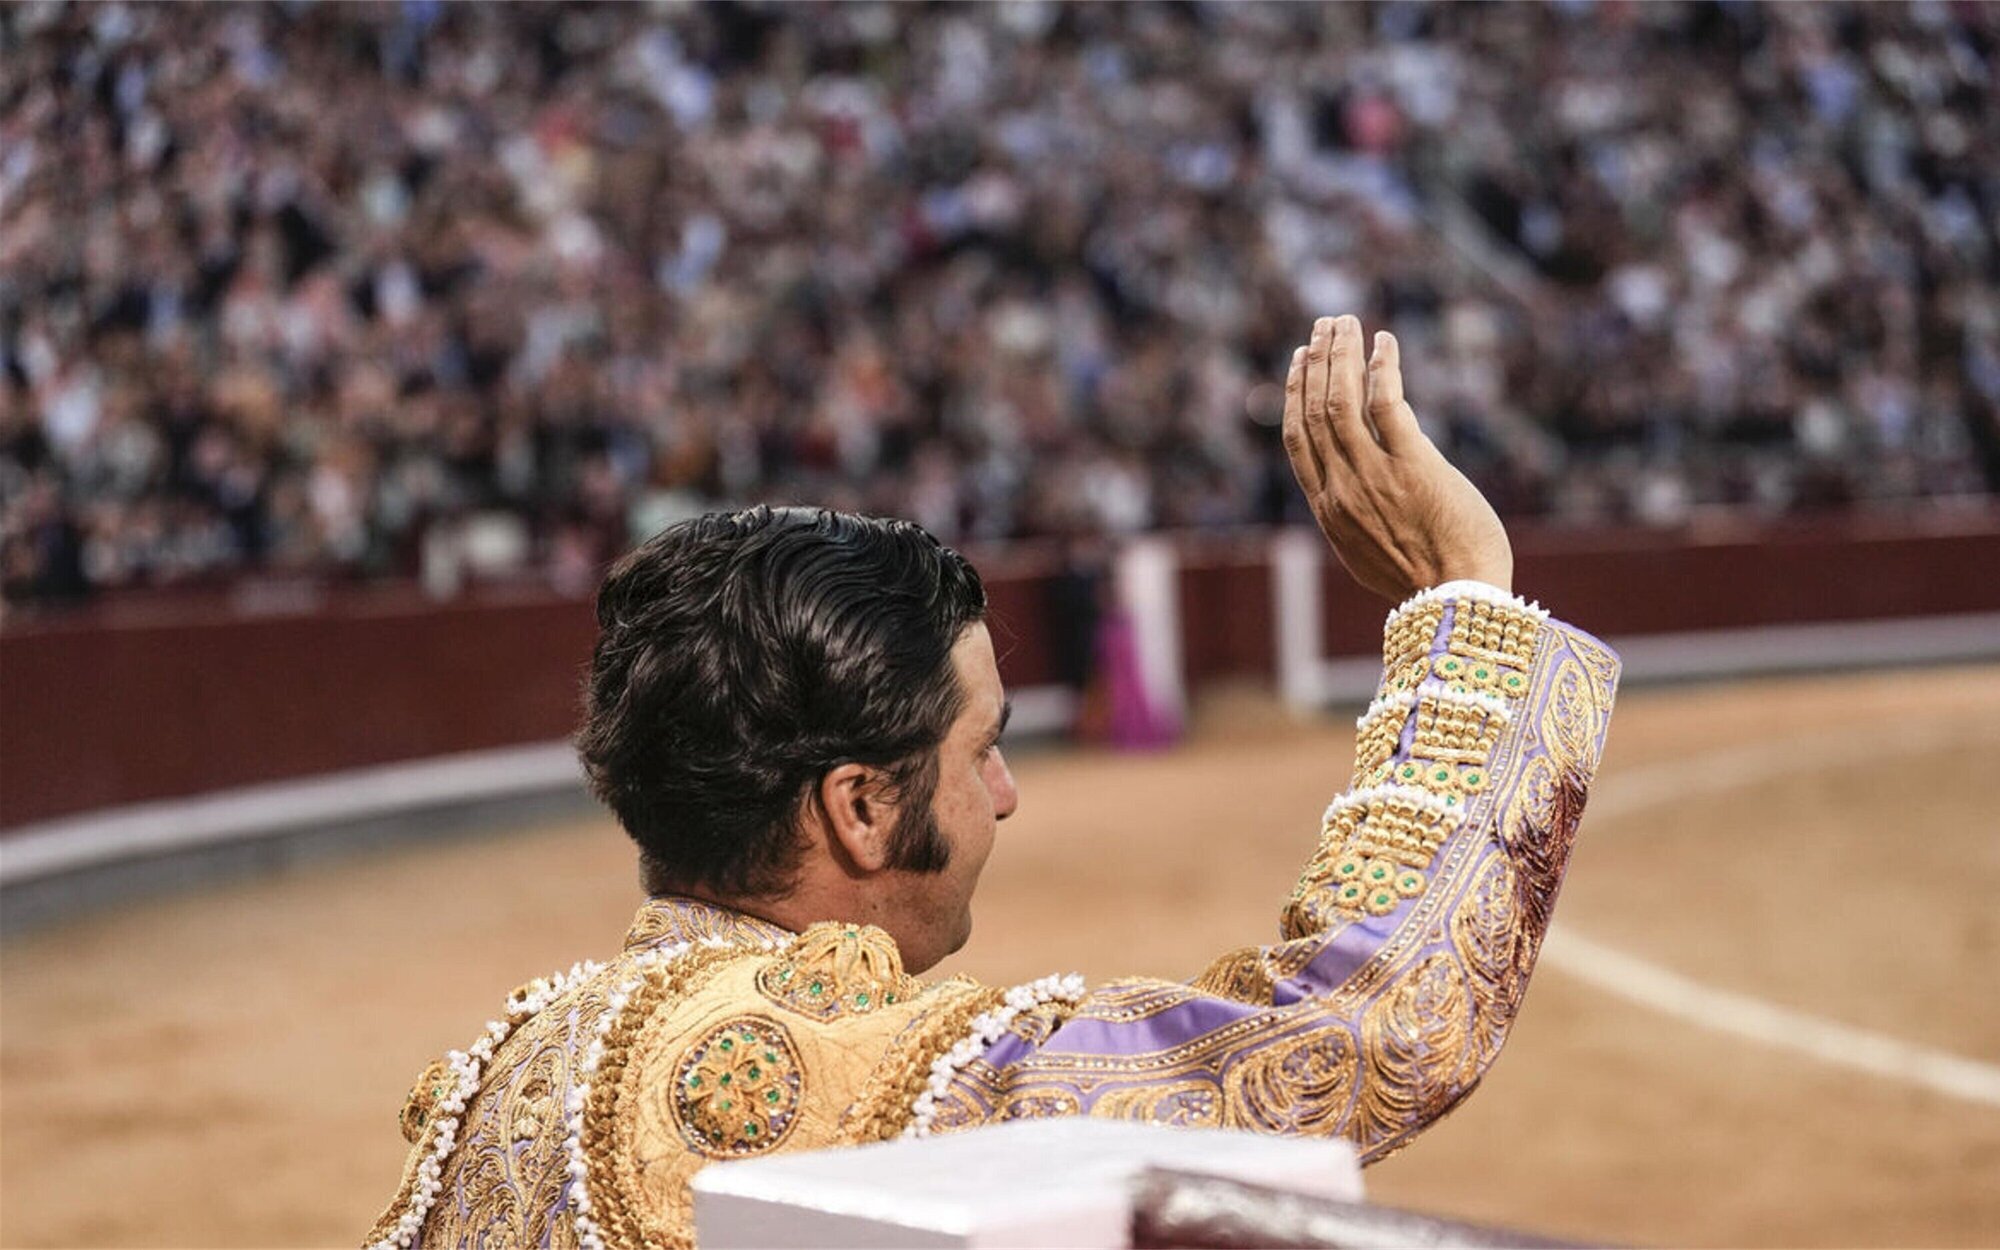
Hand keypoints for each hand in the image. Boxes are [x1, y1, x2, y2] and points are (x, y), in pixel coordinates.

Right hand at [1282, 315, 1512, 601]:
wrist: (1457, 604)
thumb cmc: (1428, 586)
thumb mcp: (1374, 556)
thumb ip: (1361, 520)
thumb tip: (1365, 496)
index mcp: (1329, 511)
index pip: (1298, 441)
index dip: (1294, 395)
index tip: (1300, 363)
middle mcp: (1342, 489)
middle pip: (1314, 412)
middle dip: (1316, 363)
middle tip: (1323, 327)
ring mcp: (1374, 476)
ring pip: (1340, 401)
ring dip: (1340, 355)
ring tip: (1344, 323)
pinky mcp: (1413, 466)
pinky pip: (1386, 404)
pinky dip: (1381, 368)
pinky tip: (1384, 343)